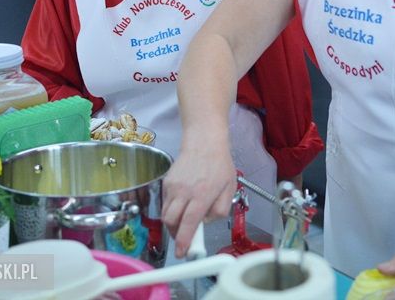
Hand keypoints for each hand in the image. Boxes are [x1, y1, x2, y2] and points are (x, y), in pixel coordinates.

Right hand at [162, 141, 235, 257]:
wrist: (203, 143)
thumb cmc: (219, 165)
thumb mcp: (229, 188)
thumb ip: (220, 210)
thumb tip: (206, 222)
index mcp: (202, 194)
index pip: (189, 223)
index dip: (184, 240)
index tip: (182, 252)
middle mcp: (184, 191)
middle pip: (171, 221)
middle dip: (176, 234)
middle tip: (184, 237)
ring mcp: (173, 186)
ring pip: (165, 213)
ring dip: (172, 223)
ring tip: (183, 220)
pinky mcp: (166, 182)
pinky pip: (165, 202)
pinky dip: (171, 209)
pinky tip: (182, 204)